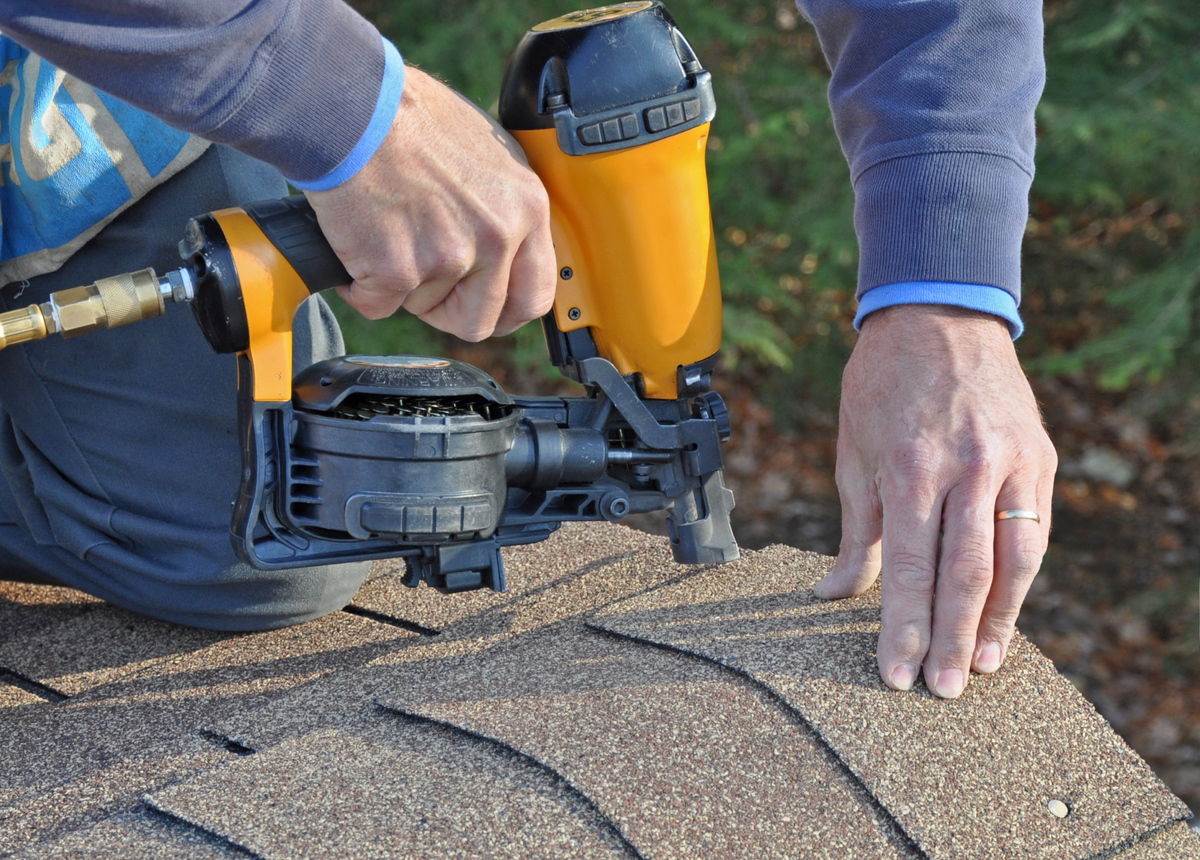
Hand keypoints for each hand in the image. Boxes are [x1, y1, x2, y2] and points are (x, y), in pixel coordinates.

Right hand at [305, 66, 555, 340]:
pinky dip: (361, 286)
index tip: (482, 308)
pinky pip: (378, 304)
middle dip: (447, 310)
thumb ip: (504, 210)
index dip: (504, 312)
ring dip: (401, 286)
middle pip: (479, 320)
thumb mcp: (489, 155)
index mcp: (528, 208)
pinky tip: (357, 242)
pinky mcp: (398, 270)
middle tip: (422, 282)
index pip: (535, 296)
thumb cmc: (410, 117)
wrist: (352, 106)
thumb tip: (503, 254)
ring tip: (386, 231)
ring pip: (424, 308)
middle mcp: (497, 236)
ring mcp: (448, 255)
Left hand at [815, 305, 1055, 697]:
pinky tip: (1005, 611)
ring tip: (981, 665)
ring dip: (998, 619)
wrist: (940, 314)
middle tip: (942, 689)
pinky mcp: (1039, 457)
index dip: (905, 627)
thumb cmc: (882, 385)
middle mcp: (967, 467)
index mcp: (911, 466)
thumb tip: (834, 593)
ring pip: (1013, 558)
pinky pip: (1034, 531)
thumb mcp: (853, 452)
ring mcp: (1010, 462)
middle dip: (952, 638)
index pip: (911, 568)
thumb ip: (856, 530)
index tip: (898, 674)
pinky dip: (1021, 577)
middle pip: (965, 574)